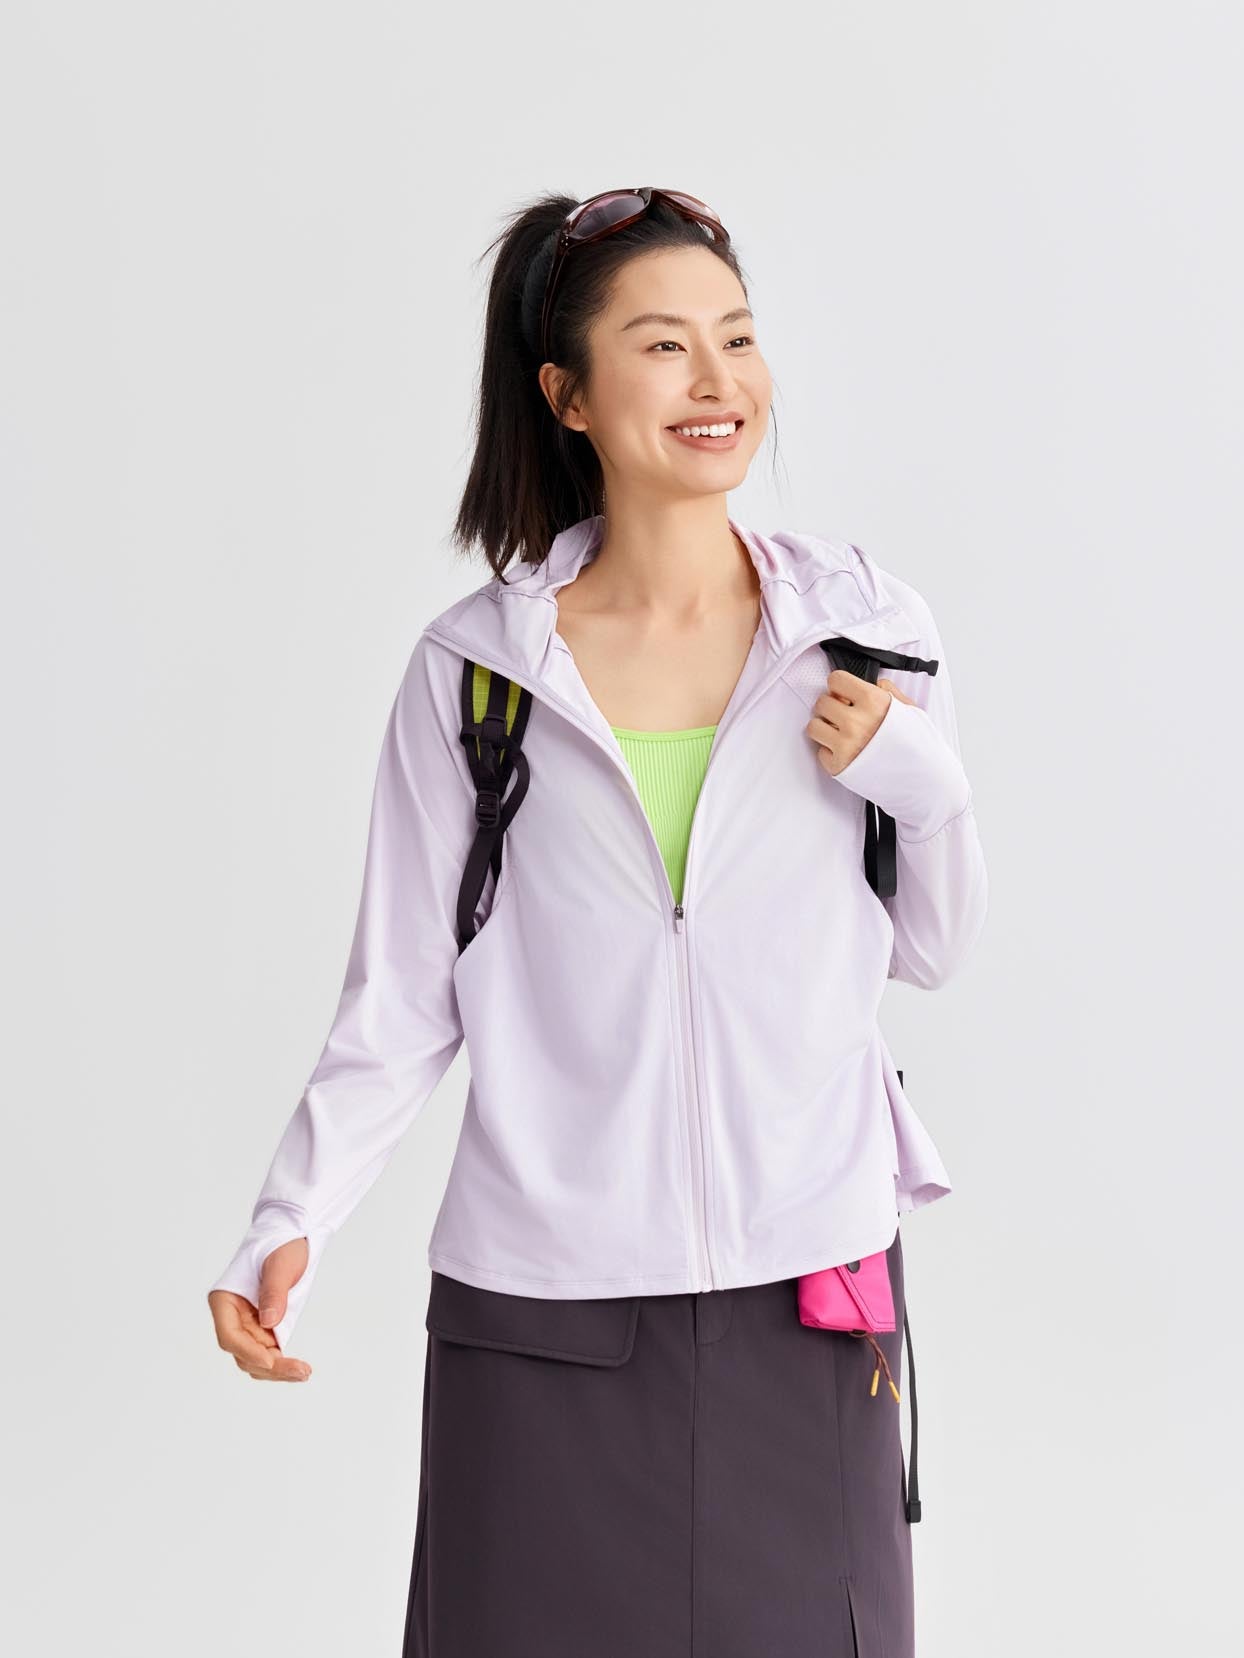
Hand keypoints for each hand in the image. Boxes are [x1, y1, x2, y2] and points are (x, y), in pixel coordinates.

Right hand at [207, 1235, 312, 1381]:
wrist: (292, 1235)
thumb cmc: (282, 1244)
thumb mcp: (280, 1264)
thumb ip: (273, 1292)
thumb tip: (270, 1323)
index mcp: (224, 1299)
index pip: (229, 1335)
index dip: (247, 1351)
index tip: (271, 1360)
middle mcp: (231, 1316)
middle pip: (242, 1353)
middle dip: (269, 1366)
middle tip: (300, 1371)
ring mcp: (247, 1324)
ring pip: (255, 1358)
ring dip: (276, 1370)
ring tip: (303, 1372)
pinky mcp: (262, 1327)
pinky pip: (267, 1352)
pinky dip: (281, 1363)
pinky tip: (298, 1368)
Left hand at [806, 673, 917, 776]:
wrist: (923, 781)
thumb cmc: (919, 747)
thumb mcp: (911, 710)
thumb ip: (889, 692)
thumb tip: (874, 683)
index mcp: (873, 702)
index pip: (836, 679)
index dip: (840, 687)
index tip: (844, 694)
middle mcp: (856, 722)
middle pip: (821, 702)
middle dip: (832, 708)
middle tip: (845, 717)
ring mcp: (845, 745)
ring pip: (814, 726)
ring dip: (825, 729)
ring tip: (843, 734)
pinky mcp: (838, 766)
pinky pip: (821, 752)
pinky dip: (831, 753)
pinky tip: (849, 753)